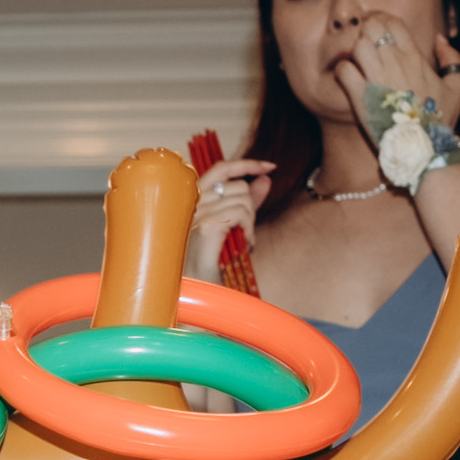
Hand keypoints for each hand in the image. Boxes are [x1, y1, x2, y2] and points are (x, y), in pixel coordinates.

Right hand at [191, 155, 283, 291]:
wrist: (198, 295)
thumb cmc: (210, 267)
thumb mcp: (233, 228)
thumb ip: (247, 202)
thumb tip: (264, 179)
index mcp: (192, 201)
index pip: (221, 168)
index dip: (247, 164)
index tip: (269, 167)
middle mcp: (190, 204)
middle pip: (238, 185)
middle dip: (251, 207)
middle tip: (246, 232)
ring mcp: (196, 214)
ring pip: (243, 199)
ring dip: (251, 222)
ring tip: (242, 243)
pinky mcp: (206, 226)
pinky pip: (241, 213)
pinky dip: (249, 230)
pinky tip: (243, 246)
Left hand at [340, 10, 459, 137]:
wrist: (422, 149)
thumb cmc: (439, 120)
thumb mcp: (458, 88)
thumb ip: (453, 59)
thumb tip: (441, 39)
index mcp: (416, 58)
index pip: (393, 22)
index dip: (382, 19)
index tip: (378, 28)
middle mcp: (395, 64)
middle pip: (372, 28)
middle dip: (366, 30)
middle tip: (365, 41)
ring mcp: (376, 79)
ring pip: (357, 46)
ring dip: (355, 50)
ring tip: (359, 61)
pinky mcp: (360, 97)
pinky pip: (344, 70)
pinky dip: (343, 71)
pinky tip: (350, 79)